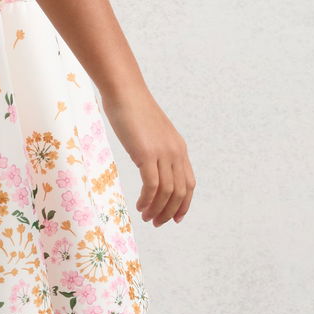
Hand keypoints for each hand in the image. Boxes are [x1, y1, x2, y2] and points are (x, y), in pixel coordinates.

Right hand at [99, 83, 195, 227]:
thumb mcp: (151, 132)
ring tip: (146, 217)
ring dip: (157, 209)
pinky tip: (139, 205)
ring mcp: (162, 153)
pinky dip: (147, 200)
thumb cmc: (132, 108)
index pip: (189, 184)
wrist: (124, 91)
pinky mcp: (146, 154)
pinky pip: (152, 186)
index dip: (184, 204)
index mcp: (179, 147)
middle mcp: (175, 152)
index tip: (174, 218)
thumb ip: (155, 148)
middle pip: (180, 192)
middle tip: (156, 222)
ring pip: (167, 192)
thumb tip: (148, 164)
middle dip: (169, 212)